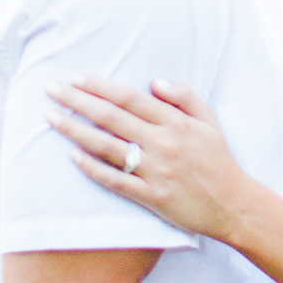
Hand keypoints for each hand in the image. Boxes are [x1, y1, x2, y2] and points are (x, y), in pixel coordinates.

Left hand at [47, 74, 249, 240]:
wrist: (232, 204)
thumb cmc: (218, 160)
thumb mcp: (209, 121)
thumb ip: (184, 97)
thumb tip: (154, 82)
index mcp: (175, 123)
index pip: (130, 98)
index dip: (100, 86)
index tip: (76, 78)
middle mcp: (162, 144)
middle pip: (111, 118)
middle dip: (77, 101)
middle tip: (51, 90)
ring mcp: (154, 171)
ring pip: (106, 147)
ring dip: (75, 131)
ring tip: (51, 119)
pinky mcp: (150, 196)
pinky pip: (114, 180)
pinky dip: (91, 168)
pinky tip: (72, 156)